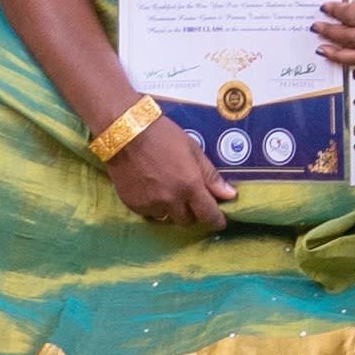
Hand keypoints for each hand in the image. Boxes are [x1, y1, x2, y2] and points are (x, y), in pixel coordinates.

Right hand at [102, 107, 239, 228]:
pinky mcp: (133, 205)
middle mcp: (171, 200)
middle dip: (192, 213)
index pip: (208, 215)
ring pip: (167, 217)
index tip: (219, 221)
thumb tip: (230, 195)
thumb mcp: (193, 150)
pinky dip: (153, 205)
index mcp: (190, 186)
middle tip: (190, 198)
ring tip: (166, 188)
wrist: (125, 133)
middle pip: (188, 221)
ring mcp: (150, 205)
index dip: (216, 221)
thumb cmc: (163, 136)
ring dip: (171, 209)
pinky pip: (150, 213)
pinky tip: (150, 188)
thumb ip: (211, 176)